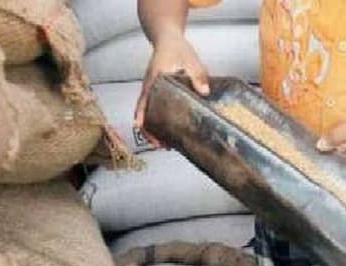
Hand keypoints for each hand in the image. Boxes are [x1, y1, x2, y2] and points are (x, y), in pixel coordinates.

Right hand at [134, 30, 209, 146]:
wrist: (168, 39)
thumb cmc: (176, 48)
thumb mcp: (190, 60)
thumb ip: (198, 75)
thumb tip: (205, 91)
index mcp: (154, 79)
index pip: (143, 100)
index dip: (141, 114)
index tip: (141, 126)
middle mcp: (149, 87)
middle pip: (143, 113)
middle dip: (149, 131)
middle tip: (160, 145)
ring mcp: (151, 91)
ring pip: (147, 114)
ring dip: (153, 130)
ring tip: (164, 145)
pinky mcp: (156, 93)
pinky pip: (152, 110)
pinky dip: (157, 123)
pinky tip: (168, 132)